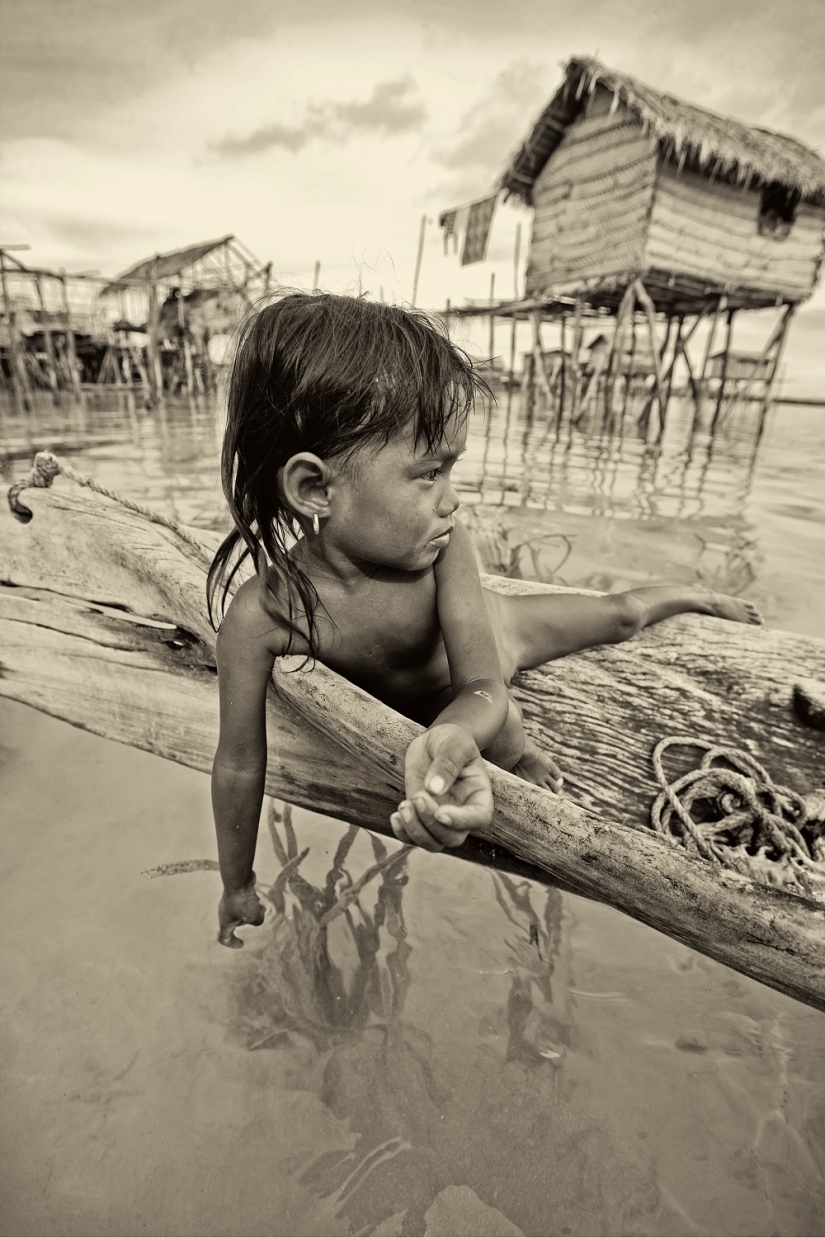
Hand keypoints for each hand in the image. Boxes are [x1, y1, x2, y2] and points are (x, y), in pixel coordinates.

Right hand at [218, 877, 264, 947]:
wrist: (238, 880)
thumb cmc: (243, 901)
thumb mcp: (253, 916)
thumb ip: (257, 921)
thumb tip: (259, 916)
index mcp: (226, 922)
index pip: (225, 938)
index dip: (232, 943)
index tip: (242, 943)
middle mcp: (225, 913)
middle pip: (235, 924)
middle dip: (248, 922)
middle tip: (257, 916)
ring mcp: (229, 902)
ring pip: (241, 911)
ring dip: (251, 911)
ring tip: (261, 907)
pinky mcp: (235, 894)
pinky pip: (242, 902)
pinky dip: (250, 903)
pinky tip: (258, 899)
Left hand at [391, 724, 493, 850]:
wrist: (436, 741)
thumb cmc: (452, 740)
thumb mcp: (454, 744)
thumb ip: (447, 764)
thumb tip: (434, 789)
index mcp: (479, 795)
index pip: (478, 818)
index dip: (460, 821)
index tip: (439, 812)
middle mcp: (463, 812)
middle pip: (453, 837)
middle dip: (431, 823)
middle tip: (417, 796)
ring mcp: (442, 817)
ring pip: (433, 843)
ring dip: (415, 831)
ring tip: (404, 806)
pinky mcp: (422, 817)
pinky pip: (414, 838)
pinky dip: (403, 833)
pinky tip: (396, 815)